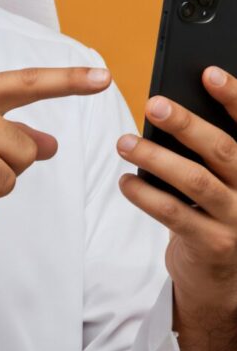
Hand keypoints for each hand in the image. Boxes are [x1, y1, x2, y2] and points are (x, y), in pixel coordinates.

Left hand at [117, 66, 236, 319]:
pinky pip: (175, 214)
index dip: (233, 96)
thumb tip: (169, 107)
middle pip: (221, 149)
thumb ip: (206, 150)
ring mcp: (236, 219)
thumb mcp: (219, 179)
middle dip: (185, 123)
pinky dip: (146, 195)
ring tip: (124, 143)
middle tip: (152, 103)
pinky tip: (126, 182)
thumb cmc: (213, 212)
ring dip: (156, 158)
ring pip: (195, 180)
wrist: (222, 278)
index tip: (208, 72)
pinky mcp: (213, 244)